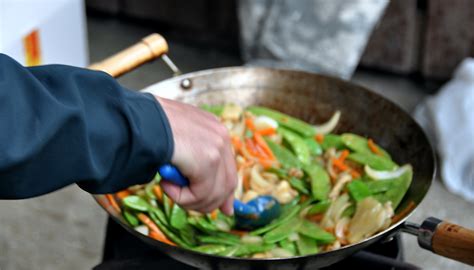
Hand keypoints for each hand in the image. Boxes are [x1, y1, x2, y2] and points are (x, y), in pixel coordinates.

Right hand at [156, 96, 236, 214]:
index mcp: (215, 128)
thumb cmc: (150, 127)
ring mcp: (217, 148)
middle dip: (214, 202)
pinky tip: (166, 185)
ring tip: (169, 189)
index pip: (229, 167)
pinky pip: (200, 194)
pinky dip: (182, 198)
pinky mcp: (208, 161)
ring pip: (214, 193)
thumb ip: (191, 156)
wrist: (140, 120)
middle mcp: (221, 136)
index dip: (225, 191)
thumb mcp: (177, 139)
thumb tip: (196, 182)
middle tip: (196, 209)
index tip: (224, 208)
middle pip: (228, 183)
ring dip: (190, 200)